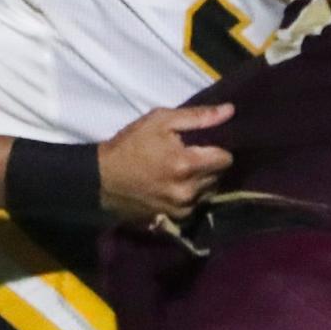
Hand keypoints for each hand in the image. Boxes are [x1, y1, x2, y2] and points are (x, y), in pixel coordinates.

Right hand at [98, 104, 233, 222]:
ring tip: (185, 171)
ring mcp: (181, 208)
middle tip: (194, 155)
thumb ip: (198, 117)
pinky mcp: (172, 219)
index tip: (207, 144)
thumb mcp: (161, 120)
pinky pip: (195, 206)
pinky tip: (177, 185)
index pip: (226, 159)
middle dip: (211, 165)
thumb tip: (230, 111)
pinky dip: (191, 196)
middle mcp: (189, 190)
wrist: (100, 179)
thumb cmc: (130, 144)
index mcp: (188, 164)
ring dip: (203, 181)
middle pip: (219, 176)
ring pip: (208, 192)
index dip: (219, 149)